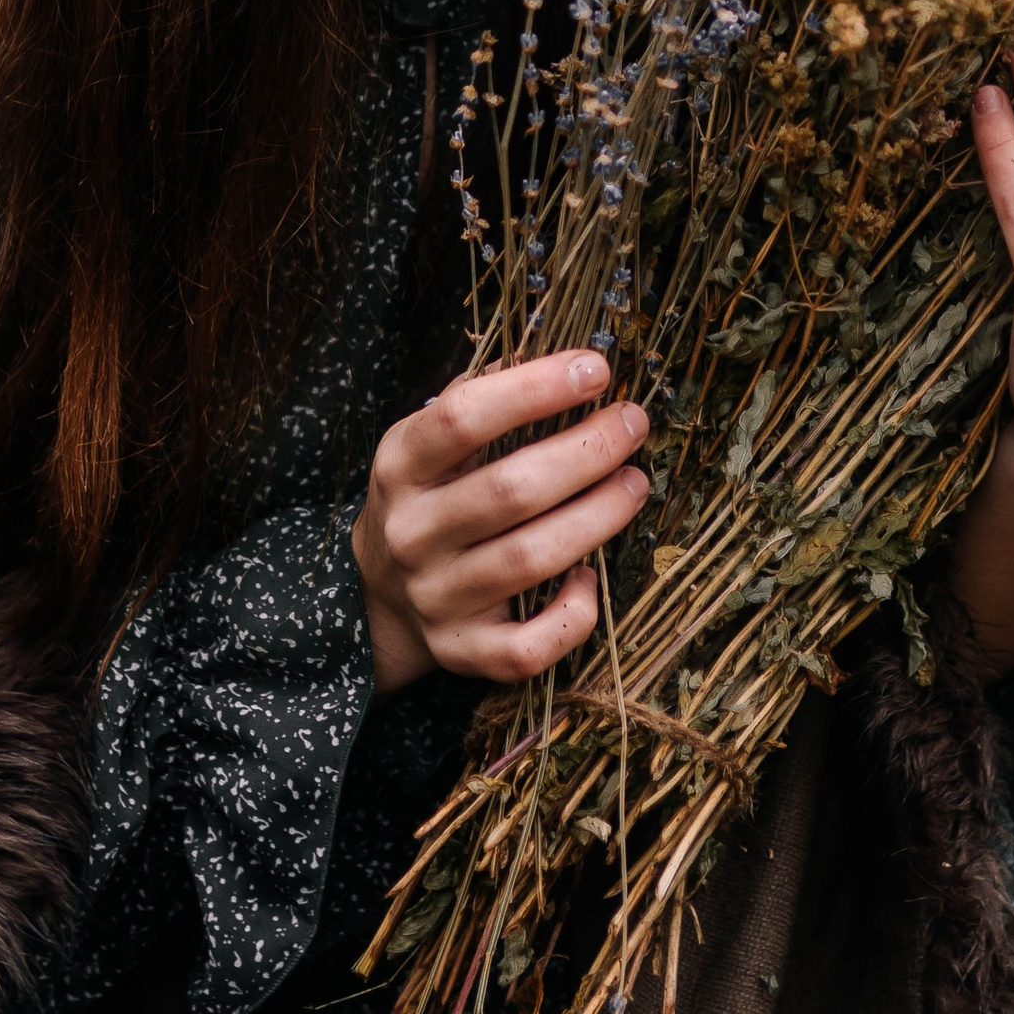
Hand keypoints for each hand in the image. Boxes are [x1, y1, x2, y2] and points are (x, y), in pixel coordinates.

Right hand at [353, 348, 649, 695]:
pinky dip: (572, 614)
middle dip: (588, 451)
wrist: (378, 593)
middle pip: (510, 490)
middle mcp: (412, 533)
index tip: (596, 369)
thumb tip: (566, 361)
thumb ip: (484, 395)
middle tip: (632, 424)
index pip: (463, 418)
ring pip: (530, 560)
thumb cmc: (430, 495)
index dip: (535, 388)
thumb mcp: (430, 439)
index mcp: (400, 465)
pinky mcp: (461, 653)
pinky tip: (590, 578)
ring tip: (635, 483)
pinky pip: (527, 647)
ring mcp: (436, 598)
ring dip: (598, 517)